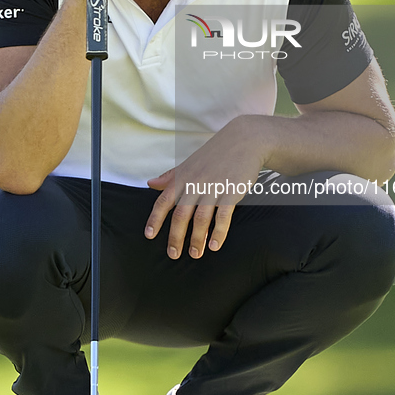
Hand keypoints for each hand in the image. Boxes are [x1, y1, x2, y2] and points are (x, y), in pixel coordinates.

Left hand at [144, 116, 267, 258]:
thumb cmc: (216, 153)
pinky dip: (218, 232)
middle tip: (173, 254)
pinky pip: (223, 216)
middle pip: (181, 215)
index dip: (155, 219)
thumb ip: (170, 176)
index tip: (149, 235)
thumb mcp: (190, 162)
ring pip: (201, 218)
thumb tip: (150, 184)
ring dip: (197, 239)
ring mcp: (214, 188)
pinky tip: (214, 245)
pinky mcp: (231, 191)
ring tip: (195, 253)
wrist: (245, 139)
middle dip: (176, 237)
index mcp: (183, 177)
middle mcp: (195, 183)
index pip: (164, 201)